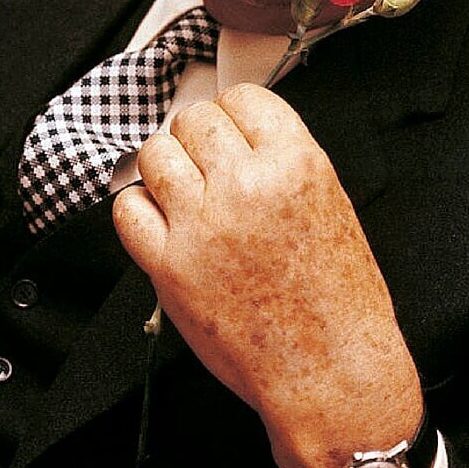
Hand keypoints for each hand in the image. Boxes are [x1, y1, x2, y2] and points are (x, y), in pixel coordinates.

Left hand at [113, 83, 422, 467]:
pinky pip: (128, 209)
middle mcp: (246, 186)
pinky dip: (138, 208)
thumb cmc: (340, 297)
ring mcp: (202, 225)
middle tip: (205, 160)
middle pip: (194, 120)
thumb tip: (238, 137)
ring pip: (156, 154)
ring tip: (181, 187)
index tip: (229, 126)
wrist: (331, 369)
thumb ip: (283, 162)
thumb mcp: (331, 203)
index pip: (242, 98)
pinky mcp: (169, 266)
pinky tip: (160, 219)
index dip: (232, 111)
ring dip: (166, 164)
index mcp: (295, 163)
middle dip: (197, 135)